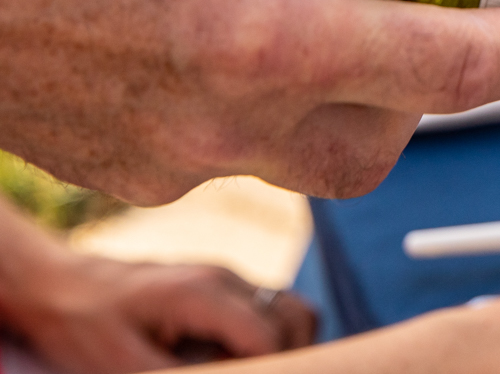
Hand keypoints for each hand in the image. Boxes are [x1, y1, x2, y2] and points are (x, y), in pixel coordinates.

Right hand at [0, 0, 499, 202]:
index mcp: (259, 41)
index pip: (452, 74)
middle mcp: (219, 125)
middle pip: (386, 144)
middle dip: (436, 88)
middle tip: (449, 14)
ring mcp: (161, 161)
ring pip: (310, 164)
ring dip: (355, 106)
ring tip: (357, 19)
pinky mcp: (112, 168)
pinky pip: (227, 159)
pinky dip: (264, 108)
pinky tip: (246, 31)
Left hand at [0, 252, 314, 373]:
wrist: (62, 284)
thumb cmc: (87, 326)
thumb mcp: (126, 365)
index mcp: (202, 294)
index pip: (270, 335)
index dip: (274, 368)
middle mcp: (225, 278)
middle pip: (296, 316)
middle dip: (293, 355)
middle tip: (262, 373)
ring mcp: (229, 277)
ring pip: (293, 308)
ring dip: (290, 342)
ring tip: (260, 367)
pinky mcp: (225, 285)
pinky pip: (273, 306)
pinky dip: (275, 333)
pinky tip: (242, 356)